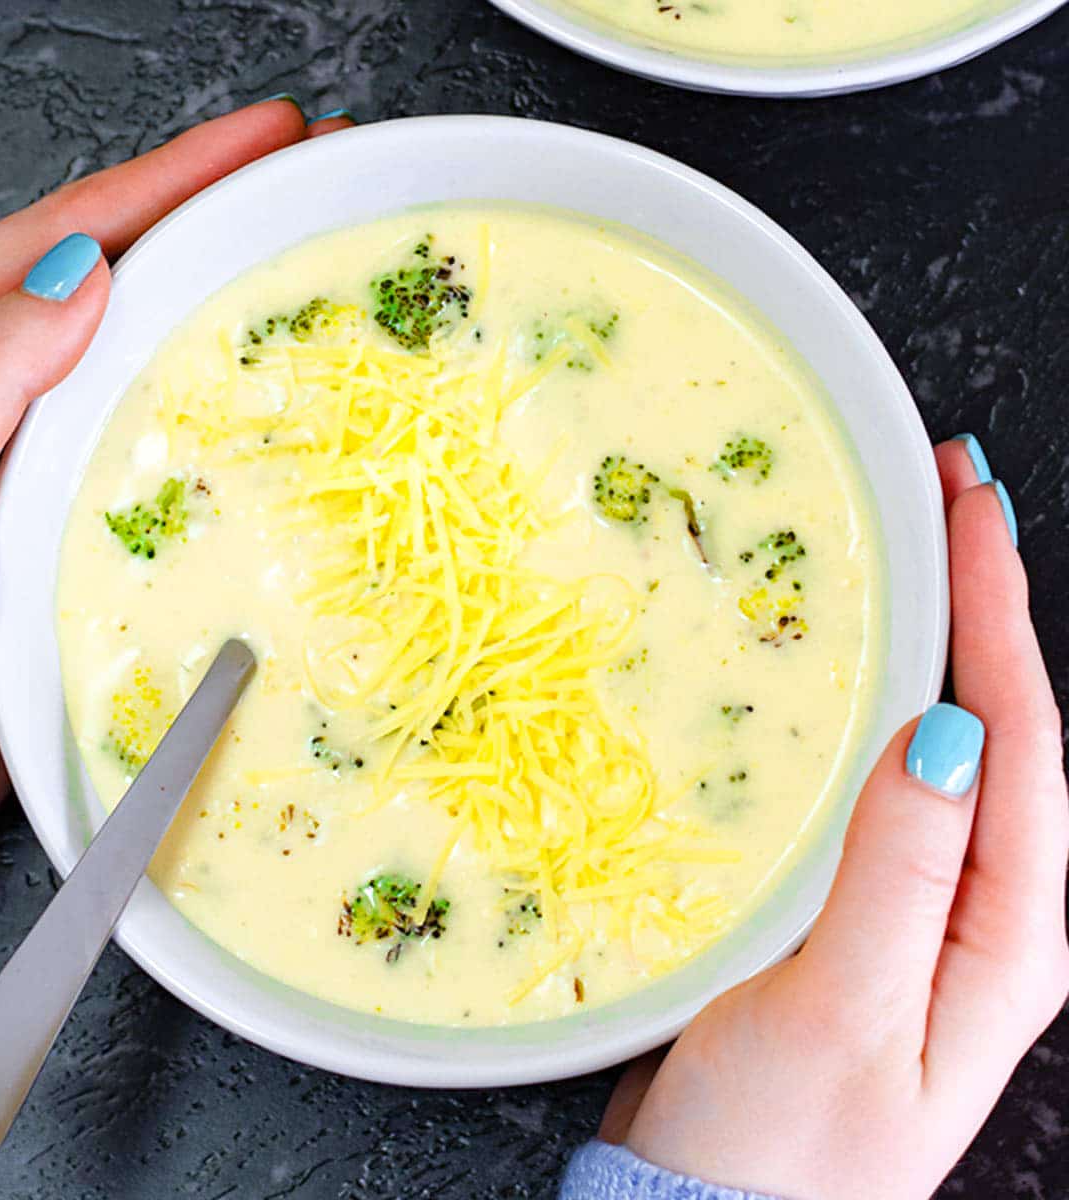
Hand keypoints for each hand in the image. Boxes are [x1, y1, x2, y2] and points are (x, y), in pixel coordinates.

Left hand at [0, 100, 352, 844]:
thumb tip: (82, 277)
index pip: (64, 240)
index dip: (166, 181)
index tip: (261, 141)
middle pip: (120, 284)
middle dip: (215, 224)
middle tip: (310, 186)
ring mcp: (49, 468)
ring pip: (153, 368)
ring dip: (228, 315)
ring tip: (309, 278)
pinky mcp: (85, 535)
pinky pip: (166, 460)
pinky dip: (223, 428)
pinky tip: (271, 418)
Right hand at [601, 438, 1068, 1199]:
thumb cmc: (781, 1149)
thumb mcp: (846, 1012)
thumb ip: (897, 878)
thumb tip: (943, 734)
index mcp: (1005, 933)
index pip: (1019, 743)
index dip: (994, 615)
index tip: (966, 509)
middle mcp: (975, 907)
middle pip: (994, 728)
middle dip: (977, 603)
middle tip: (943, 494)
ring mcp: (911, 901)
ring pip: (930, 745)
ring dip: (925, 643)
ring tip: (905, 550)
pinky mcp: (846, 902)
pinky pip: (866, 780)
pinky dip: (861, 703)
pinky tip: (839, 665)